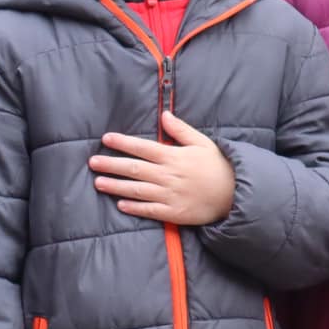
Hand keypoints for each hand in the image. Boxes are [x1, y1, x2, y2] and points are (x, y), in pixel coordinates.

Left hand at [90, 112, 236, 224]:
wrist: (236, 193)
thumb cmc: (218, 166)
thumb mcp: (202, 143)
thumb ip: (181, 130)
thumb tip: (164, 115)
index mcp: (173, 157)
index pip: (142, 148)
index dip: (122, 143)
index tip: (106, 139)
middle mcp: (168, 176)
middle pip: (134, 169)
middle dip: (111, 165)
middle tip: (92, 162)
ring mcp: (169, 195)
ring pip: (137, 190)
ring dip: (116, 186)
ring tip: (98, 183)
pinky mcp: (174, 213)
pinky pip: (150, 211)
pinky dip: (134, 208)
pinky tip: (120, 205)